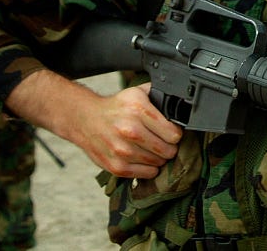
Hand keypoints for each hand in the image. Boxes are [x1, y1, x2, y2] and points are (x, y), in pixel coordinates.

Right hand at [7, 72, 182, 179]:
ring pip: (158, 163)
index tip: (171, 132)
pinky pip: (147, 174)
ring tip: (151, 148)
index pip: (174, 133)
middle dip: (169, 147)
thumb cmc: (116, 107)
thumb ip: (159, 94)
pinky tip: (143, 157)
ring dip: (159, 157)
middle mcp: (130, 131)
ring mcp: (123, 151)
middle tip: (163, 142)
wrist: (86, 119)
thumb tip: (180, 101)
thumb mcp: (137, 92)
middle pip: (168, 150)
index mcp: (139, 111)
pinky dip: (149, 168)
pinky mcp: (116, 166)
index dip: (175, 133)